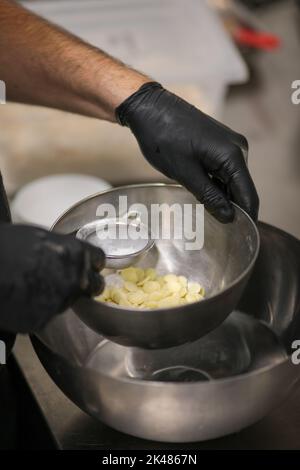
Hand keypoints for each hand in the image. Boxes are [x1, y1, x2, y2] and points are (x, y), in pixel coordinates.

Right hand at [0, 224, 104, 332]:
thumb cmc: (7, 245)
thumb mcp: (41, 236)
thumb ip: (65, 248)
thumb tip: (73, 256)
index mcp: (76, 254)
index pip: (99, 260)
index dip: (93, 263)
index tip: (90, 265)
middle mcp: (75, 280)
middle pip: (94, 285)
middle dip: (85, 284)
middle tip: (68, 281)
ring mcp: (60, 302)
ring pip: (70, 301)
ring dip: (60, 296)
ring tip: (36, 286)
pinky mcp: (43, 320)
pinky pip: (48, 314)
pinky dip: (39, 309)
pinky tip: (24, 298)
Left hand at [116, 82, 258, 222]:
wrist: (150, 109)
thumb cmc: (164, 139)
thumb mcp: (186, 174)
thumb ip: (210, 196)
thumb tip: (229, 216)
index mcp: (233, 156)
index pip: (248, 194)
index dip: (246, 216)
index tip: (242, 235)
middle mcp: (238, 148)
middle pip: (241, 188)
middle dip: (232, 207)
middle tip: (216, 227)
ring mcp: (229, 144)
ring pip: (232, 180)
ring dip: (222, 196)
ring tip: (207, 211)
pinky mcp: (219, 143)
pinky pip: (224, 170)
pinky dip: (216, 183)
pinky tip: (203, 193)